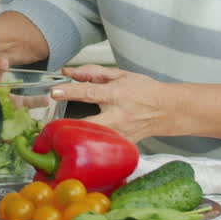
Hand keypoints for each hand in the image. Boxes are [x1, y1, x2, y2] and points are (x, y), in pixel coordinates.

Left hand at [51, 65, 173, 143]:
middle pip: (90, 123)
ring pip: (95, 140)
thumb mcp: (120, 75)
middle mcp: (118, 116)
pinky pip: (103, 147)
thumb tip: (70, 72)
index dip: (70, 92)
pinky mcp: (123, 145)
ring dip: (78, 137)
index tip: (54, 92)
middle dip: (70, 125)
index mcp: (116, 95)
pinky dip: (92, 145)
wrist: (168, 110)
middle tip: (52, 125)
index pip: (89, 93)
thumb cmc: (144, 91)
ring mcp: (121, 134)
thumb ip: (93, 73)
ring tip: (63, 137)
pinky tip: (82, 145)